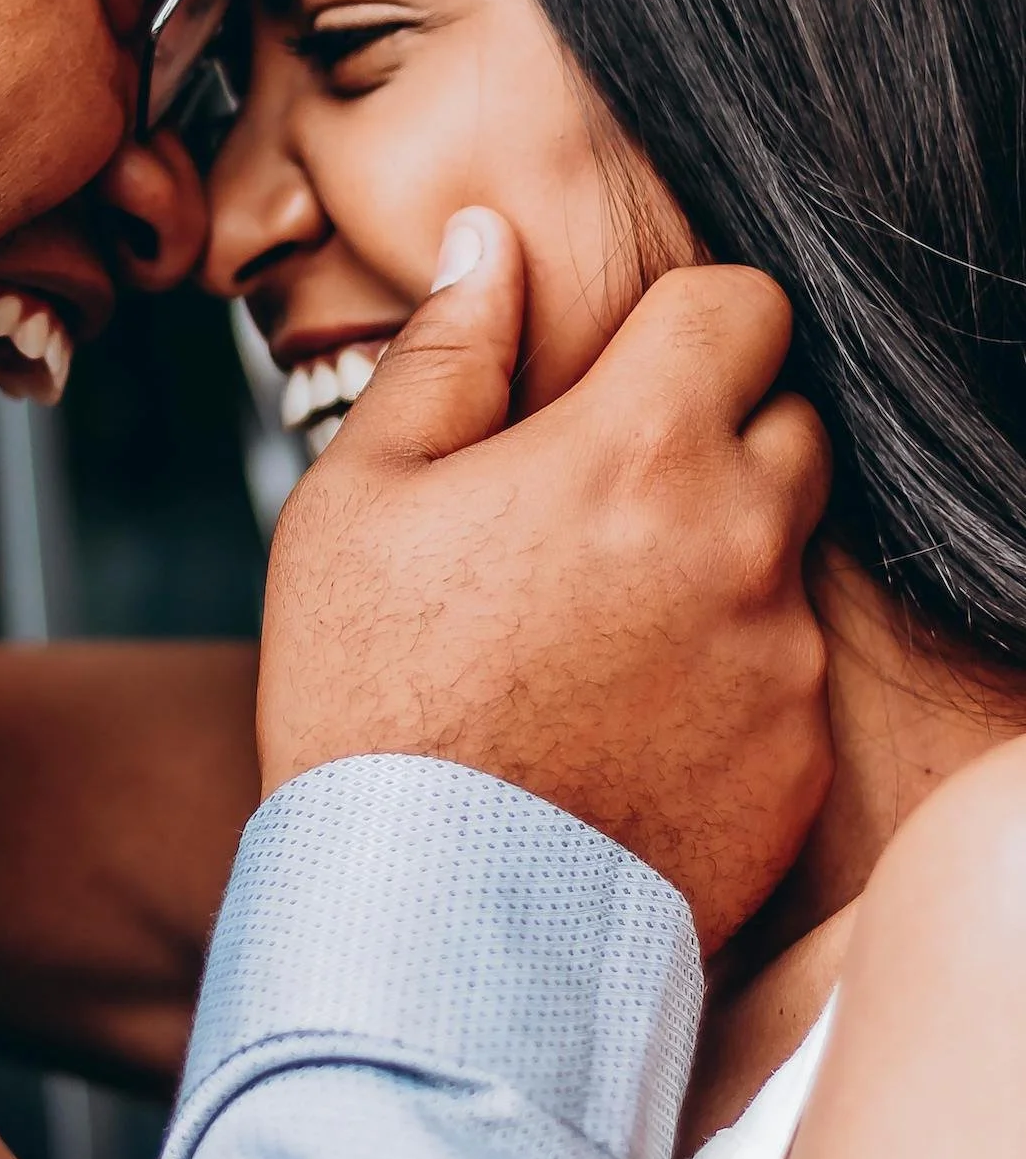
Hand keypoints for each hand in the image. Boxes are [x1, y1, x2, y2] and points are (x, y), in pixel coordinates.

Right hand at [258, 209, 832, 951]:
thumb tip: (489, 241)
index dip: (689, 322)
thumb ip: (446, 353)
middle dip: (716, 436)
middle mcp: (742, 542)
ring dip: (720, 564)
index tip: (630, 369)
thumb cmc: (369, 696)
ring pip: (787, 557)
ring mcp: (783, 661)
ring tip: (599, 633)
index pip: (745, 305)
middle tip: (604, 502)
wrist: (422, 916)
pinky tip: (626, 721)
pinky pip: (787, 681)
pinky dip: (727, 682)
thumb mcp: (362, 498)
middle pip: (791, 424)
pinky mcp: (797, 764)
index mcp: (638, 449)